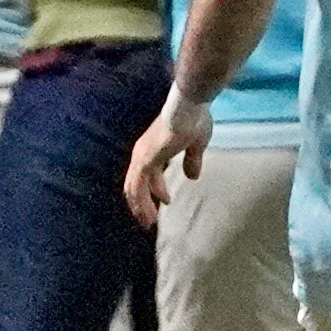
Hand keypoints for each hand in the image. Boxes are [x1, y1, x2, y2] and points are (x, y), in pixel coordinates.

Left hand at [124, 96, 210, 227]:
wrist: (189, 108)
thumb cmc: (194, 120)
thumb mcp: (196, 145)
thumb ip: (192, 161)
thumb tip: (192, 176)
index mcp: (153, 148)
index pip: (148, 174)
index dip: (156, 190)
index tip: (166, 202)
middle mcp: (143, 153)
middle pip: (135, 184)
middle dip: (142, 203)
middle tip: (149, 220)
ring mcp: (142, 156)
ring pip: (134, 188)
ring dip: (141, 207)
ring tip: (148, 223)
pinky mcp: (146, 160)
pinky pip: (138, 187)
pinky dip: (142, 202)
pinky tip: (149, 214)